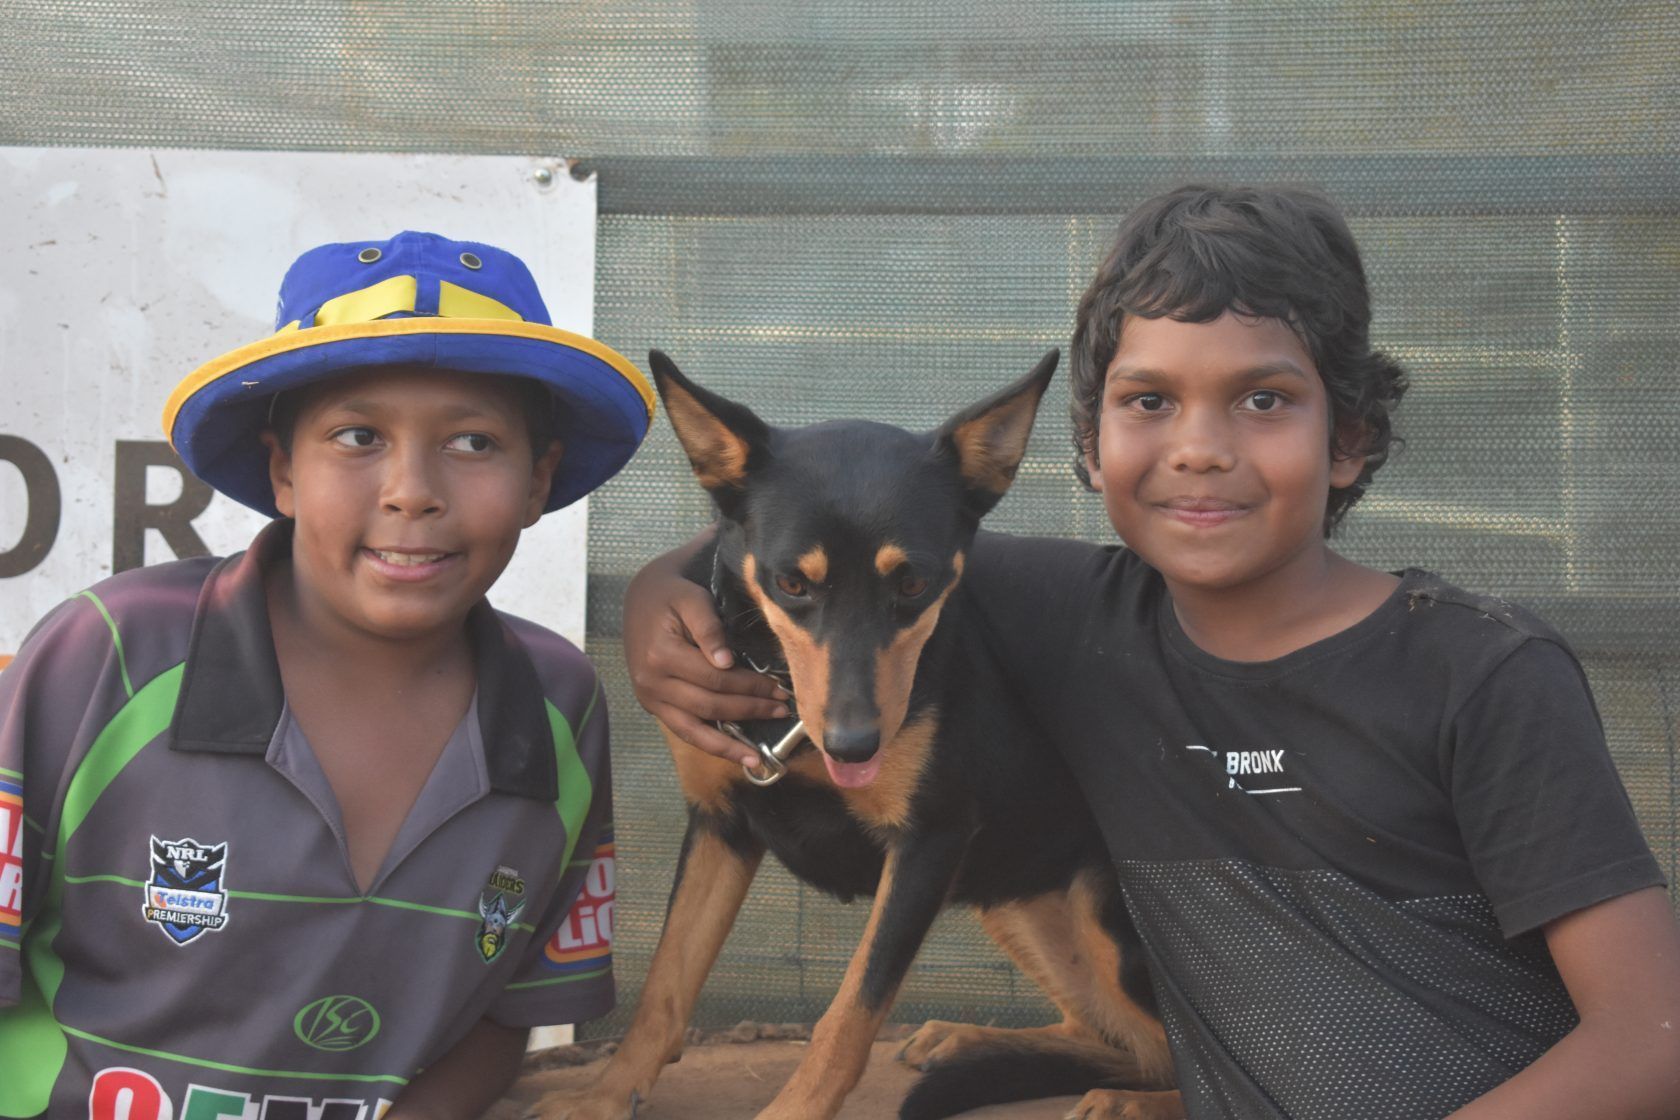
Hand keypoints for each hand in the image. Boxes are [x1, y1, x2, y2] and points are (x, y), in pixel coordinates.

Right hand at [623, 539, 789, 765]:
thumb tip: (726, 662)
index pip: (714, 678)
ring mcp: (650, 699)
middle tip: (781, 708)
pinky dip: (711, 746)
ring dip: (730, 744)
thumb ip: (709, 628)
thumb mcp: (692, 600)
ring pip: (694, 730)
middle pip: (708, 705)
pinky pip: (684, 732)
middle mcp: (651, 683)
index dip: (749, 685)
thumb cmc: (673, 596)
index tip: (778, 686)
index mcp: (660, 654)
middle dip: (749, 709)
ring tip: (760, 754)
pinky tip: (737, 755)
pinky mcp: (653, 707)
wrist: (641, 599)